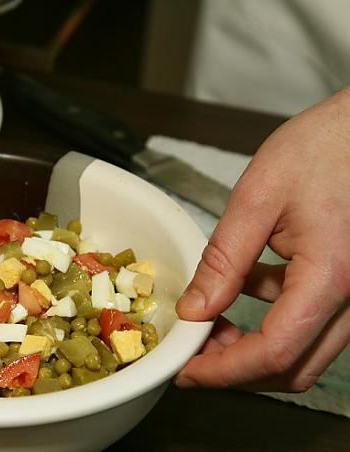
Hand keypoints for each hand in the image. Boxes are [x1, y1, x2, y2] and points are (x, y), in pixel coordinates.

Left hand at [175, 87, 349, 391]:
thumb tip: (195, 310)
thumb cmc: (325, 147)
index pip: (275, 351)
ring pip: (305, 349)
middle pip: (294, 366)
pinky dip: (274, 318)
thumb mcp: (259, 197)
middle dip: (238, 370)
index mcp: (331, 276)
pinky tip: (245, 285)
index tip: (186, 370)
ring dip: (255, 347)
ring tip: (211, 324)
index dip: (225, 371)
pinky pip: (313, 319)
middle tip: (193, 355)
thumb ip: (225, 259)